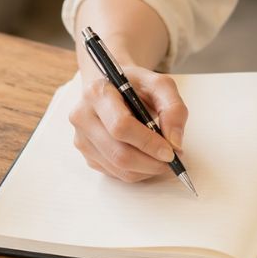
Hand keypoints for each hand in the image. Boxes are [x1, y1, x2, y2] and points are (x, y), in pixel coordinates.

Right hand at [68, 61, 188, 182]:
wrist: (112, 85)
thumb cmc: (135, 84)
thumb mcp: (160, 85)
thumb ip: (173, 108)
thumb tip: (175, 142)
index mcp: (97, 93)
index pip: (121, 127)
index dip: (148, 143)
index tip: (171, 151)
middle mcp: (83, 116)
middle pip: (119, 153)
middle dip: (151, 162)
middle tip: (172, 160)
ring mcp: (82, 138)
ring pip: (118, 168)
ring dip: (147, 170)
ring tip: (163, 159)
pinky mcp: (87, 154)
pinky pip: (114, 173)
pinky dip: (137, 171)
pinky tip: (147, 158)